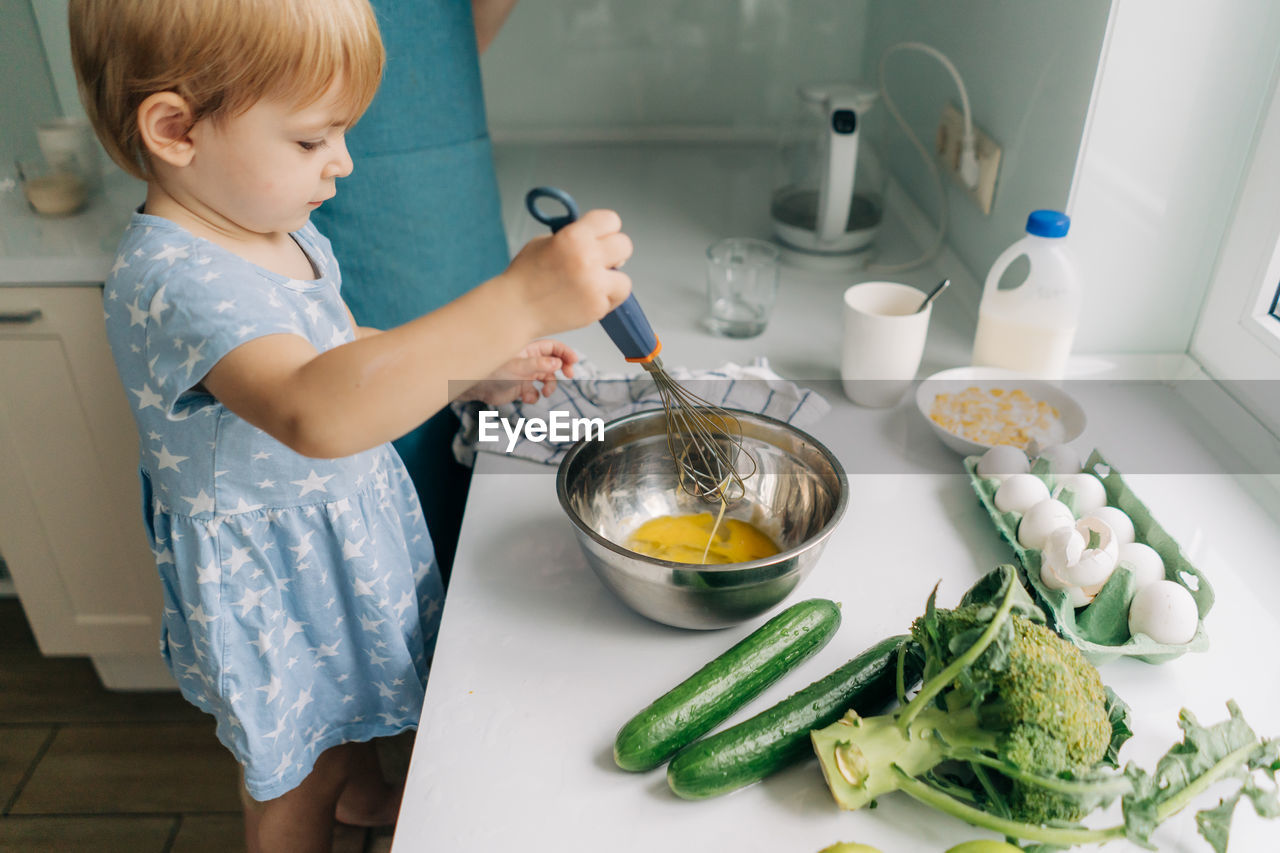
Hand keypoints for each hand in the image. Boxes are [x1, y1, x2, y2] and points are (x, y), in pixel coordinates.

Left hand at [457, 339, 578, 405]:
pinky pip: (535, 392)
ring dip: (550, 386)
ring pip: (547, 379)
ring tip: (545, 392)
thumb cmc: (490, 371)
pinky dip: (534, 397)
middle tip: (569, 375)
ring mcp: (526, 374)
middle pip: (554, 362)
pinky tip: (525, 397)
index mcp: (529, 350)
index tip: (573, 362)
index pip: (553, 347)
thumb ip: (537, 365)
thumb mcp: (517, 367)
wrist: (475, 388)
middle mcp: (530, 360)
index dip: (565, 353)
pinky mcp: (521, 387)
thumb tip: (557, 363)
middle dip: (563, 369)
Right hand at [505, 209, 632, 338]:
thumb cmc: (525, 277)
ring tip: (592, 285)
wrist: (515, 309)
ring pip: (625, 279)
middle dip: (614, 253)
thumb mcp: (544, 242)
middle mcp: (588, 258)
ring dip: (612, 281)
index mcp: (574, 236)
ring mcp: (594, 285)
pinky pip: (614, 300)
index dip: (606, 229)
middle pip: (624, 245)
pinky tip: (585, 299)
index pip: (611, 220)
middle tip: (601, 262)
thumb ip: (573, 236)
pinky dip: (603, 300)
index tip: (601, 236)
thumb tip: (596, 238)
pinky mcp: (596, 307)